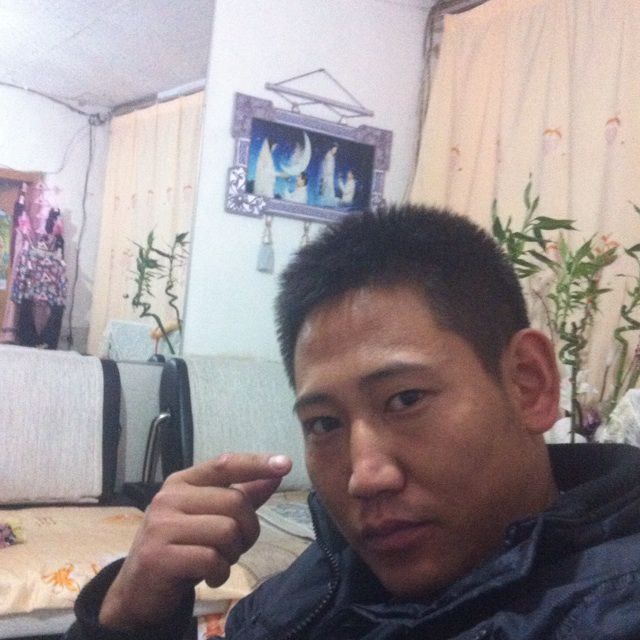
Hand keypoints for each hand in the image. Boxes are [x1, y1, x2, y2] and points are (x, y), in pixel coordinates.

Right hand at [99, 453, 291, 628]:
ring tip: (217, 561)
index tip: (285, 464)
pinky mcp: (158, 555)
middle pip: (236, 503)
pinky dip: (220, 572)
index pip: (225, 465)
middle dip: (248, 531)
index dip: (257, 463)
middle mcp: (170, 496)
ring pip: (227, 531)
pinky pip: (211, 558)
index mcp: (183, 481)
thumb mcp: (210, 517)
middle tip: (234, 547)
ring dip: (232, 554)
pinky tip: (210, 576)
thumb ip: (242, 494)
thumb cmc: (182, 547)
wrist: (139, 590)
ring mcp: (161, 525)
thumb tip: (276, 473)